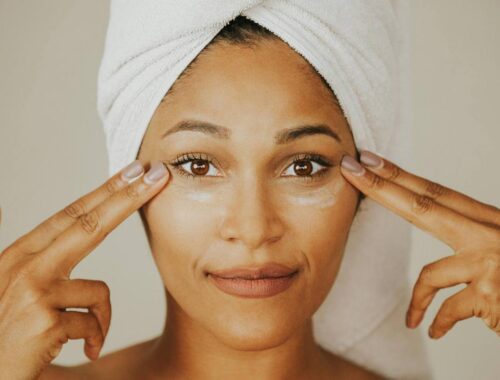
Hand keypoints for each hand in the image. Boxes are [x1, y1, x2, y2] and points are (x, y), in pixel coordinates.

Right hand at [0, 161, 168, 379]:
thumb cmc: (5, 333)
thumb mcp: (18, 289)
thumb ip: (44, 261)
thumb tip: (64, 229)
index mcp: (20, 255)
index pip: (71, 214)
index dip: (107, 192)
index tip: (134, 172)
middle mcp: (24, 267)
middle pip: (89, 223)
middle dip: (129, 196)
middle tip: (158, 174)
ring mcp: (33, 293)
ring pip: (99, 291)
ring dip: (100, 317)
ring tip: (83, 337)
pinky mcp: (44, 322)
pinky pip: (94, 323)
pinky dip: (95, 338)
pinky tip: (82, 350)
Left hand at [339, 150, 499, 338]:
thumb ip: (475, 238)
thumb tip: (449, 232)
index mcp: (492, 222)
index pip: (436, 193)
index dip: (399, 175)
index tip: (368, 159)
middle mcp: (491, 236)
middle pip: (424, 205)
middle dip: (382, 186)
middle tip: (350, 167)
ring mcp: (491, 265)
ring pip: (431, 275)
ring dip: (419, 301)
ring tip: (414, 320)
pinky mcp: (492, 297)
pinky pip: (449, 310)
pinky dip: (439, 322)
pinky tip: (434, 332)